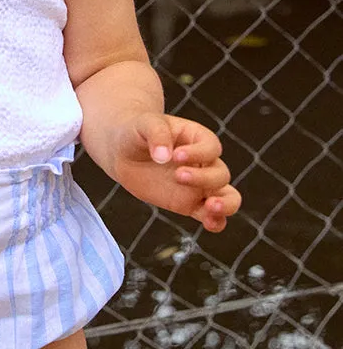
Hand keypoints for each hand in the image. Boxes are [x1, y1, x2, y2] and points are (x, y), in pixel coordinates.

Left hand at [108, 114, 240, 232]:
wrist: (123, 150)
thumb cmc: (138, 131)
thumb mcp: (145, 124)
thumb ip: (157, 136)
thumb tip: (163, 157)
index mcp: (198, 139)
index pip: (211, 148)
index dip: (198, 153)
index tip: (176, 155)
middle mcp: (204, 163)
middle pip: (220, 174)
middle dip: (204, 178)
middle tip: (178, 175)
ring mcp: (198, 185)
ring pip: (226, 196)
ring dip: (225, 203)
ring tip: (210, 206)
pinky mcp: (188, 204)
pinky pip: (209, 215)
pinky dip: (216, 222)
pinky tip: (211, 224)